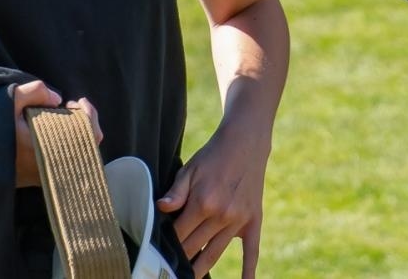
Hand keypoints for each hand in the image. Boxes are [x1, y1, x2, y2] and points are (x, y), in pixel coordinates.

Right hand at [10, 80, 102, 188]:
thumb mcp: (9, 99)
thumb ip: (35, 91)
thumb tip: (57, 99)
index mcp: (43, 147)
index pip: (86, 134)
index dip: (88, 114)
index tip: (73, 102)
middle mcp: (47, 167)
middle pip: (89, 147)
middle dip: (86, 123)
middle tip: (71, 108)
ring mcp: (44, 178)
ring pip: (78, 157)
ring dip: (77, 135)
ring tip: (63, 118)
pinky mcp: (36, 183)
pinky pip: (66, 165)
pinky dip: (68, 147)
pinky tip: (54, 133)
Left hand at [157, 123, 271, 277]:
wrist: (245, 142)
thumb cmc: (213, 155)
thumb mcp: (190, 168)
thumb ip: (175, 191)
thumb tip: (160, 209)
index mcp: (202, 202)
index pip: (178, 234)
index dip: (164, 246)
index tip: (154, 258)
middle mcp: (221, 215)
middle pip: (193, 248)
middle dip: (177, 261)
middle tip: (165, 272)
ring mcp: (239, 220)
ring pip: (214, 254)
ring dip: (198, 270)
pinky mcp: (253, 220)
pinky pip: (251, 251)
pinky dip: (248, 271)